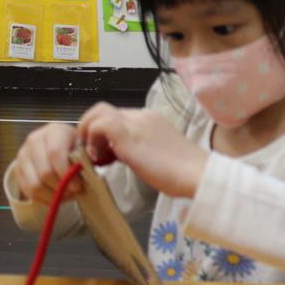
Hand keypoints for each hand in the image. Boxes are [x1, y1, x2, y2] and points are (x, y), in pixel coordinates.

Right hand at [13, 122, 82, 204]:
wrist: (59, 145)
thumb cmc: (76, 147)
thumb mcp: (85, 148)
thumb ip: (86, 158)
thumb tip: (86, 170)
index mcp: (54, 131)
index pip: (55, 153)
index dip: (66, 173)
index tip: (78, 186)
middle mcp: (34, 140)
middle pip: (44, 172)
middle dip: (61, 187)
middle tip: (74, 193)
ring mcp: (23, 155)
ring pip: (34, 185)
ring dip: (52, 196)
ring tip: (66, 196)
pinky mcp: (17, 170)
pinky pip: (28, 192)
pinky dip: (43, 199)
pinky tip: (56, 198)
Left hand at [77, 102, 208, 197]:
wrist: (195, 173)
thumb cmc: (183, 172)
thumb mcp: (159, 154)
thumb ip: (141, 149)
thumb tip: (126, 156)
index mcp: (151, 119)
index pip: (119, 117)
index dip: (106, 135)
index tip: (107, 156)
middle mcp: (142, 115)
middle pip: (105, 111)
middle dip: (93, 130)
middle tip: (94, 154)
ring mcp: (134, 121)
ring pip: (98, 112)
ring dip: (89, 132)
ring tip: (94, 157)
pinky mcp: (125, 132)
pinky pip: (98, 125)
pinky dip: (92, 140)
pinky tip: (100, 159)